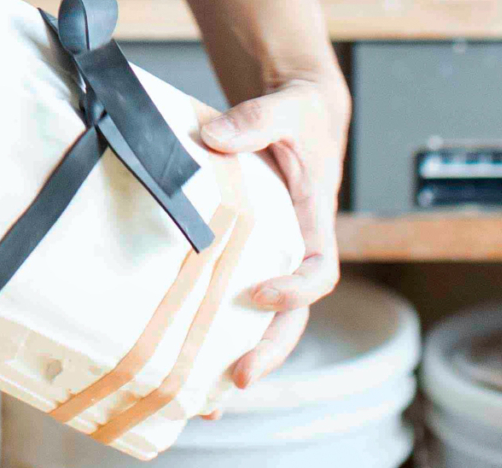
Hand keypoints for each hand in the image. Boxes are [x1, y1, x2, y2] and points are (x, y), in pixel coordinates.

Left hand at [199, 74, 348, 386]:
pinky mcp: (242, 248)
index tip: (260, 294)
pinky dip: (213, 322)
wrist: (296, 109)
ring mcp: (269, 252)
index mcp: (315, 219)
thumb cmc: (301, 111)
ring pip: (260, 315)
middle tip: (236, 378)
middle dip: (268, 348)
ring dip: (237, 351)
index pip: (320, 271)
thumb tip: (214, 137)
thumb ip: (256, 118)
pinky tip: (181, 353)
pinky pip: (230, 289)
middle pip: (292, 314)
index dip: (295, 290)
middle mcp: (294, 246)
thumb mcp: (286, 106)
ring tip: (202, 395)